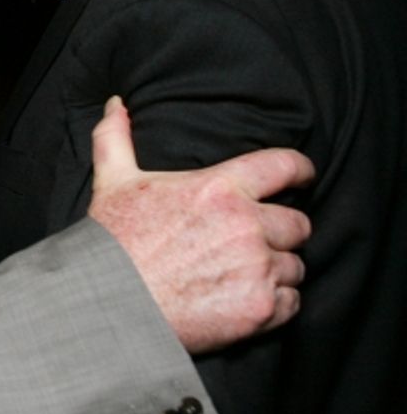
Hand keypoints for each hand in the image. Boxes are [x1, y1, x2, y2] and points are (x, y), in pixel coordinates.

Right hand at [88, 95, 312, 354]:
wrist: (110, 304)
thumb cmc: (113, 242)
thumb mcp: (113, 182)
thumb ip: (117, 138)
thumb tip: (116, 104)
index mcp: (219, 188)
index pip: (284, 166)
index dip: (300, 170)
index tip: (303, 177)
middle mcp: (246, 225)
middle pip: (298, 223)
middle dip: (280, 231)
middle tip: (253, 240)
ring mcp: (257, 268)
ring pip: (295, 266)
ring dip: (276, 269)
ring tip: (242, 275)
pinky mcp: (259, 309)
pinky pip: (291, 303)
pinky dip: (274, 304)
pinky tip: (244, 300)